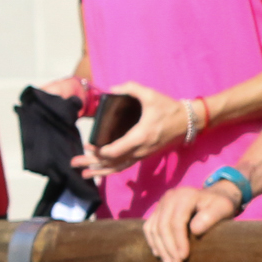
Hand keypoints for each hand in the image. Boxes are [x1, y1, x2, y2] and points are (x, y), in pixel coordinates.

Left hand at [78, 80, 193, 172]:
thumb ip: (131, 89)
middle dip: (92, 163)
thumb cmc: (169, 108)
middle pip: (112, 162)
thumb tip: (112, 89)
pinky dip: (110, 171)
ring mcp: (142, 155)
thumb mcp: (151, 95)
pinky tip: (98, 171)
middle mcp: (140, 150)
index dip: (100, 152)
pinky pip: (124, 167)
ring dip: (99, 171)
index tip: (88, 146)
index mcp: (141, 136)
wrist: (188, 122)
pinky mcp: (143, 156)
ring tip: (81, 173)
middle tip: (73, 162)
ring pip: (118, 168)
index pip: (116, 151)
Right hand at [140, 183, 235, 261]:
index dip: (178, 241)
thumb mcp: (223, 208)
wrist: (213, 197)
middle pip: (162, 226)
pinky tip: (159, 255)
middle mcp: (169, 197)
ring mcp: (161, 203)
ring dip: (160, 248)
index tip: (184, 257)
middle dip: (168, 247)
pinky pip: (149, 228)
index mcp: (185, 195)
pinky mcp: (157, 211)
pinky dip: (153, 242)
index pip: (176, 221)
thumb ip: (211, 216)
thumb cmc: (220, 206)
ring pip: (153, 229)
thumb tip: (194, 230)